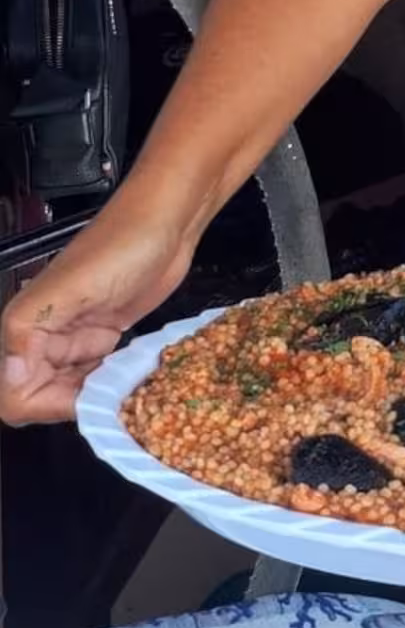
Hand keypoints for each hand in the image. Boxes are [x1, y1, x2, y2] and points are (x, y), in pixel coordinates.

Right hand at [0, 206, 194, 424]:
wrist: (167, 222)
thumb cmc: (122, 245)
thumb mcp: (75, 285)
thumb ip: (31, 329)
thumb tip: (10, 375)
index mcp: (26, 325)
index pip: (15, 394)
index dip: (46, 406)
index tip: (86, 398)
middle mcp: (45, 336)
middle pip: (42, 399)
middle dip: (74, 405)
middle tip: (113, 395)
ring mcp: (76, 338)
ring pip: (70, 391)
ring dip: (96, 397)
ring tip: (128, 389)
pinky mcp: (104, 336)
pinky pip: (96, 375)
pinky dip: (112, 383)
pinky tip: (135, 378)